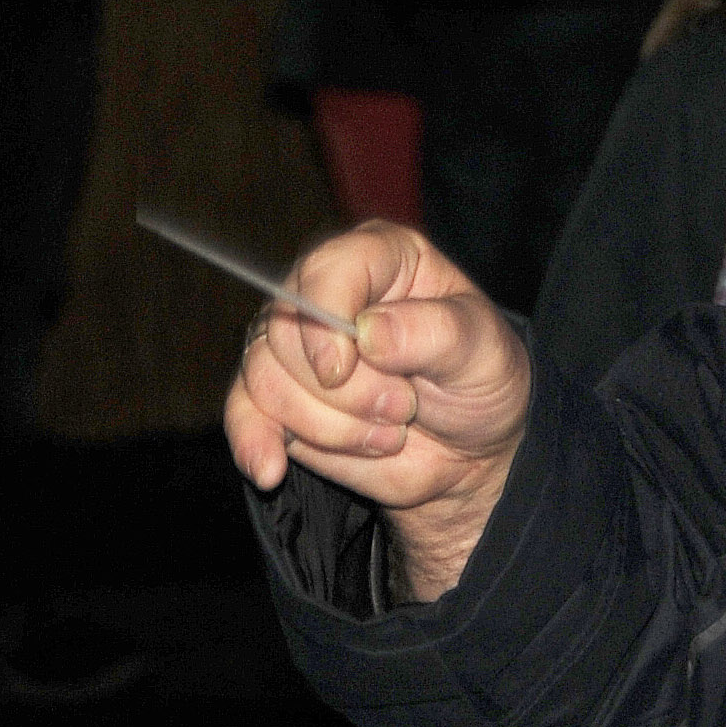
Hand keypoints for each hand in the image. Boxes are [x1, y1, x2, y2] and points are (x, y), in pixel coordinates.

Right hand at [223, 221, 529, 600]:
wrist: (470, 449)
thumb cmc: (479, 379)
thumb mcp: (483, 349)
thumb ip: (435, 331)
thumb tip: (369, 331)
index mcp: (382, 257)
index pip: (330, 268)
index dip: (325, 318)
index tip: (342, 368)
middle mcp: (328, 293)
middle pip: (288, 331)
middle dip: (343, 391)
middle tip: (402, 409)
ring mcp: (298, 347)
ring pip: (266, 379)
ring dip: (328, 426)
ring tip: (388, 436)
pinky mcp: (280, 398)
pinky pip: (243, 413)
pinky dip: (254, 442)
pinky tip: (271, 469)